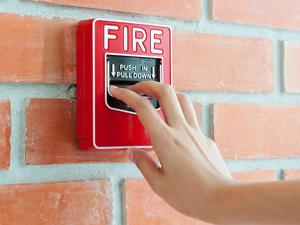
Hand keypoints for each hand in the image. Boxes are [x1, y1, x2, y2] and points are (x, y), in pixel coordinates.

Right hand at [110, 81, 232, 222]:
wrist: (222, 199)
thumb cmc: (193, 195)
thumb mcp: (158, 184)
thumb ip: (143, 164)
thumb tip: (134, 153)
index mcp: (166, 141)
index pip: (143, 108)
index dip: (128, 95)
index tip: (119, 91)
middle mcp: (182, 131)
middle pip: (166, 92)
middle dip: (148, 84)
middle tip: (138, 87)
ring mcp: (196, 132)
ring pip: (182, 98)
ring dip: (166, 91)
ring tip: (156, 95)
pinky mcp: (205, 137)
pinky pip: (191, 115)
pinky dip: (179, 110)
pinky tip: (173, 120)